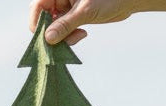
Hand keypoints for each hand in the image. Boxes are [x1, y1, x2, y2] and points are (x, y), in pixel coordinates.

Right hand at [29, 0, 165, 44]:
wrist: (127, 0)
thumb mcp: (85, 11)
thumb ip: (65, 25)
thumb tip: (48, 39)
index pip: (37, 8)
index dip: (38, 24)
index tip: (45, 39)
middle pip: (45, 20)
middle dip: (53, 34)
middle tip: (66, 42)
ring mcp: (66, 8)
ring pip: (54, 28)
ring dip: (63, 38)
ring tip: (78, 37)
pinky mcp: (73, 17)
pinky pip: (64, 31)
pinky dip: (70, 37)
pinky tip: (82, 34)